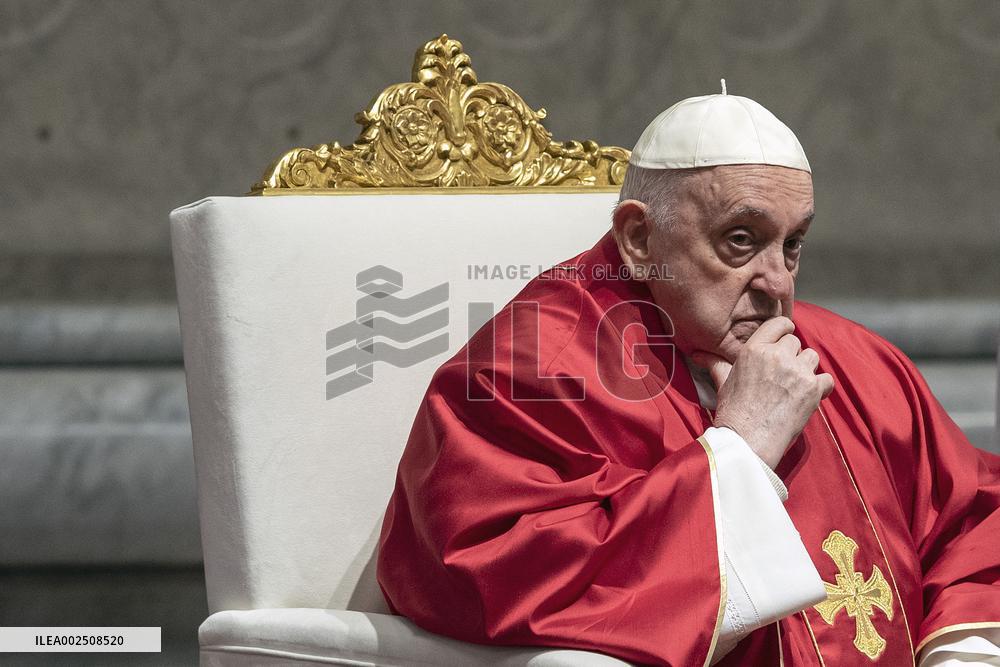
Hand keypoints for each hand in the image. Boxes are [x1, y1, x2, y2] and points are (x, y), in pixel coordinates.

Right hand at [690, 317, 833, 468]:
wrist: (747, 440)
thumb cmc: (733, 413)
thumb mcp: (723, 383)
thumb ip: (717, 364)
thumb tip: (699, 355)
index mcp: (754, 349)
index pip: (778, 324)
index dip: (783, 330)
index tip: (784, 341)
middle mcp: (777, 355)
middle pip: (795, 342)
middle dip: (791, 355)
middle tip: (783, 375)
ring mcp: (797, 371)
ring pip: (812, 357)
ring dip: (806, 369)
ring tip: (795, 385)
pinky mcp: (813, 388)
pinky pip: (827, 378)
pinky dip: (821, 387)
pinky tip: (809, 396)